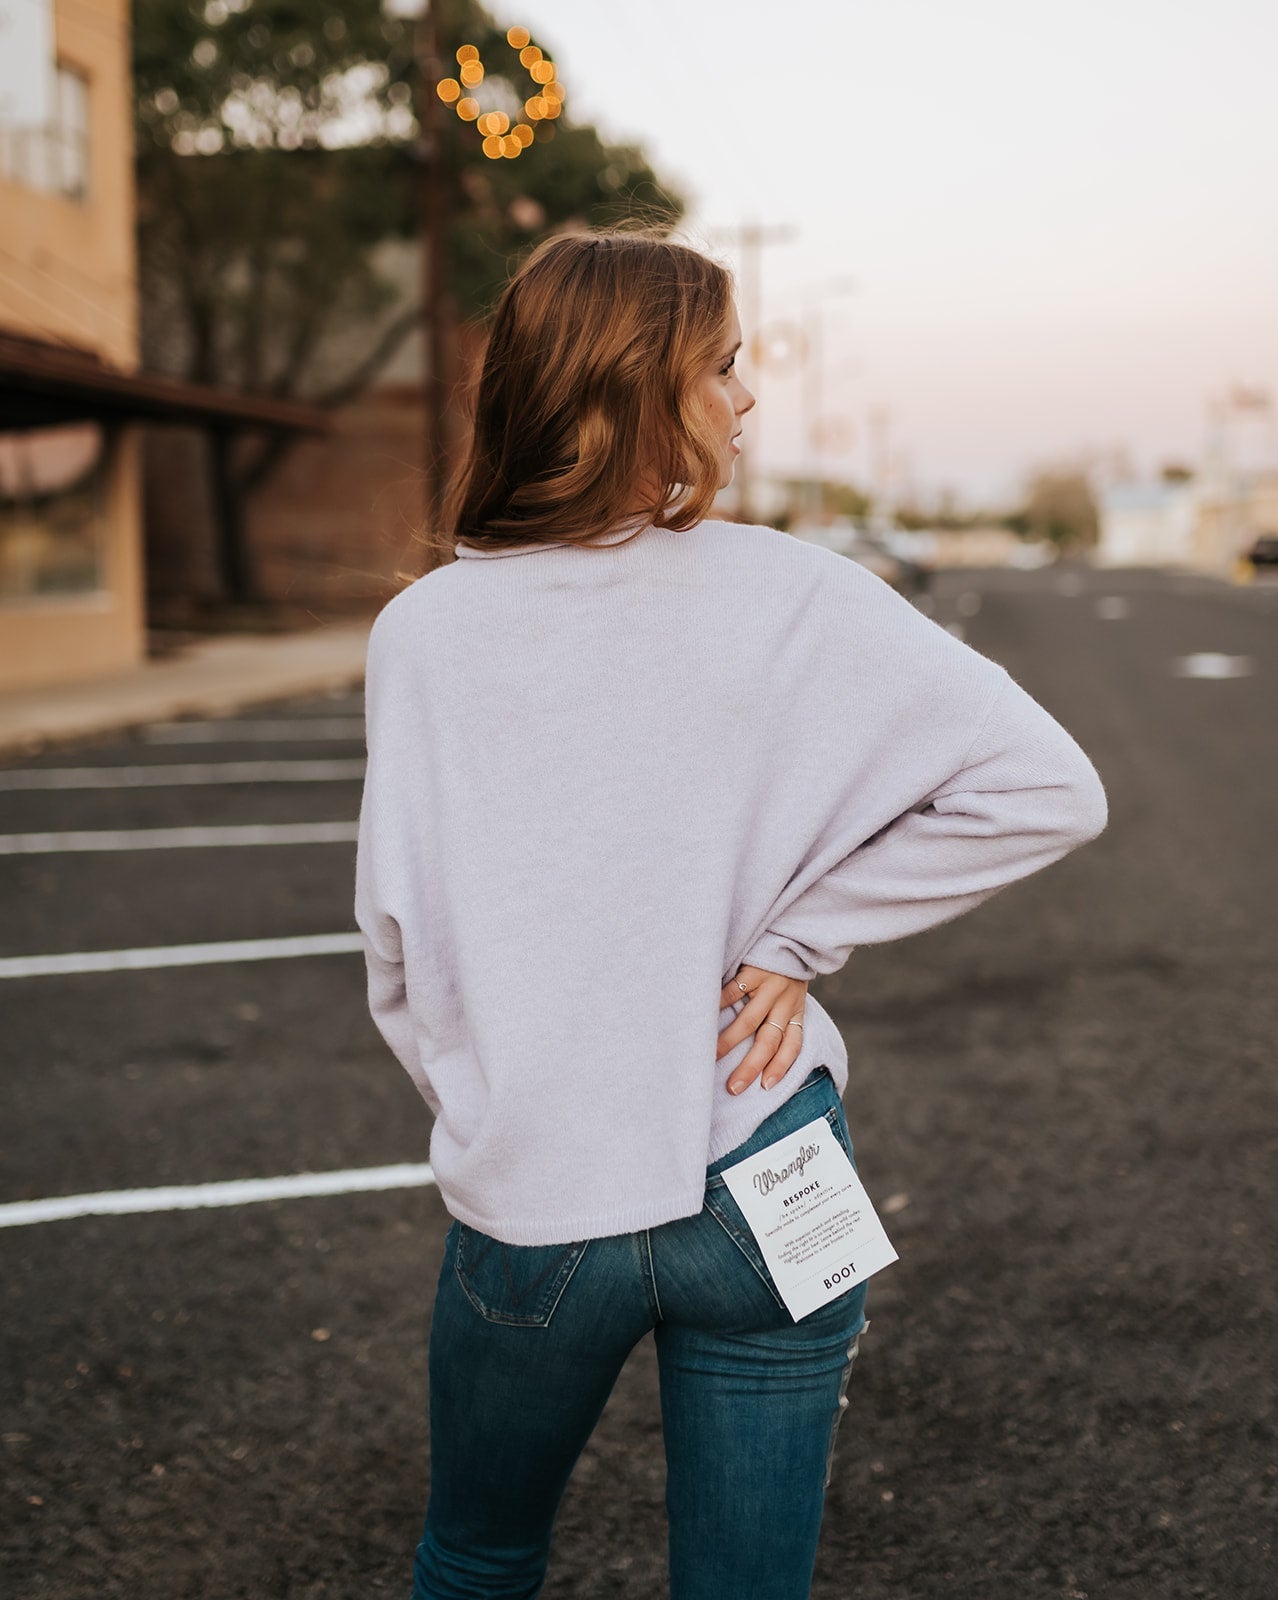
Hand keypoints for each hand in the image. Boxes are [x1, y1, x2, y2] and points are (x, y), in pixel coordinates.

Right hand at [716, 965, 809, 1094]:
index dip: (780, 1067)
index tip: (765, 1087)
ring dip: (730, 1040)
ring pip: (750, 1021)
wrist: (790, 936)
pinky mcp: (756, 971)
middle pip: (769, 1041)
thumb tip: (754, 1049)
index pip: (792, 1046)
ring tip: (712, 1056)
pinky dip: (722, 1003)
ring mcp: (770, 987)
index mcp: (796, 1012)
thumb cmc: (785, 973)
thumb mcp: (792, 997)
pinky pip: (736, 990)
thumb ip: (779, 1017)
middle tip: (733, 1086)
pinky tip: (706, 1016)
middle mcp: (785, 1003)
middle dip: (751, 1066)